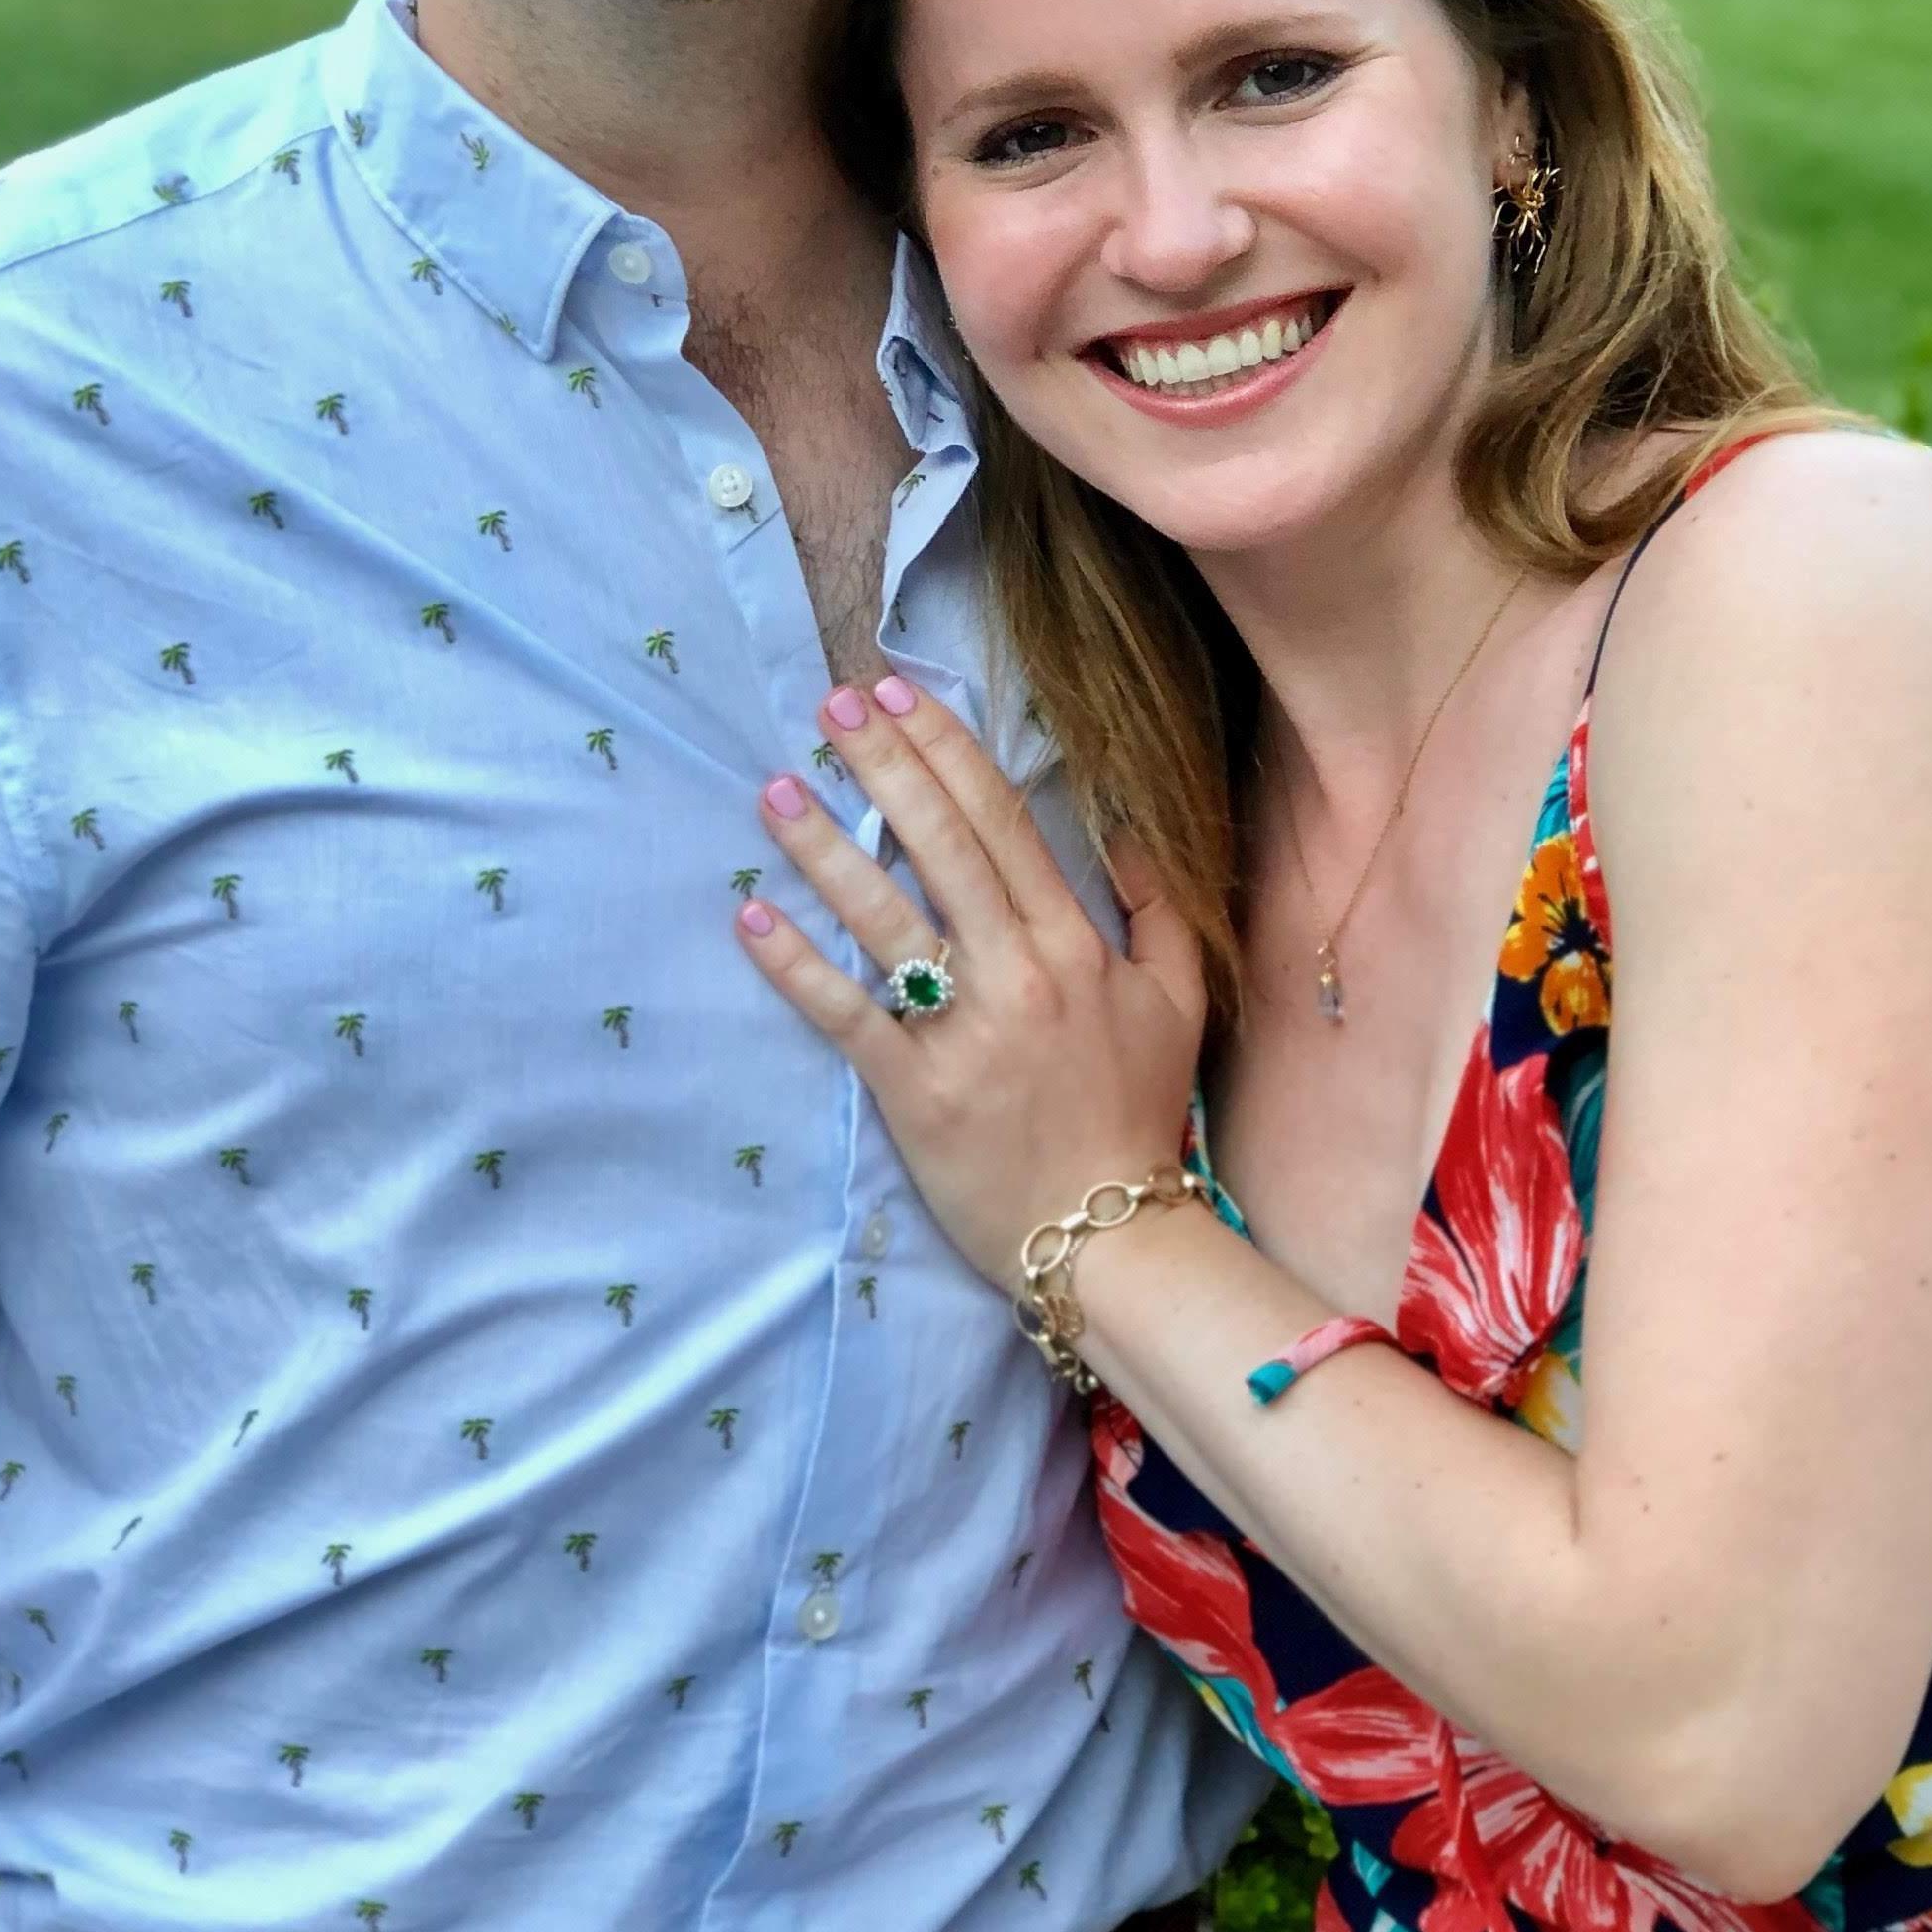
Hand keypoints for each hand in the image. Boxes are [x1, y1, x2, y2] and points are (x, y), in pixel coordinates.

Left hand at [735, 677, 1206, 1286]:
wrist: (1108, 1237)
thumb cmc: (1135, 1115)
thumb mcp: (1178, 1002)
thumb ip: (1158, 910)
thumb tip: (1125, 829)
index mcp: (1072, 943)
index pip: (1001, 822)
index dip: (947, 751)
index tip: (901, 694)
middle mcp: (1015, 971)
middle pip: (939, 847)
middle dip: (882, 767)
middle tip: (831, 706)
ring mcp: (962, 1030)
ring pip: (884, 919)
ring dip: (825, 848)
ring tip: (777, 790)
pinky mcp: (913, 1089)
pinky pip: (848, 1013)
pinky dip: (797, 965)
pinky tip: (753, 915)